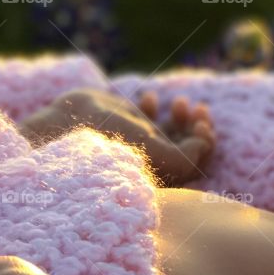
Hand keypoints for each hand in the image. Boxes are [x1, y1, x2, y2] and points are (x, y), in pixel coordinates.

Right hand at [19, 87, 215, 186]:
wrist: (68, 128)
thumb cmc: (114, 147)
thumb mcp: (158, 155)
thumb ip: (188, 157)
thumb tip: (205, 144)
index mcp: (159, 177)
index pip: (195, 164)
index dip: (206, 144)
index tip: (202, 126)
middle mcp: (151, 161)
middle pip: (187, 145)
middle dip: (197, 126)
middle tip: (199, 111)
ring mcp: (137, 142)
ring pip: (170, 128)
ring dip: (182, 114)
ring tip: (180, 102)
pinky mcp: (123, 124)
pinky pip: (146, 115)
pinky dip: (153, 105)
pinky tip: (149, 98)